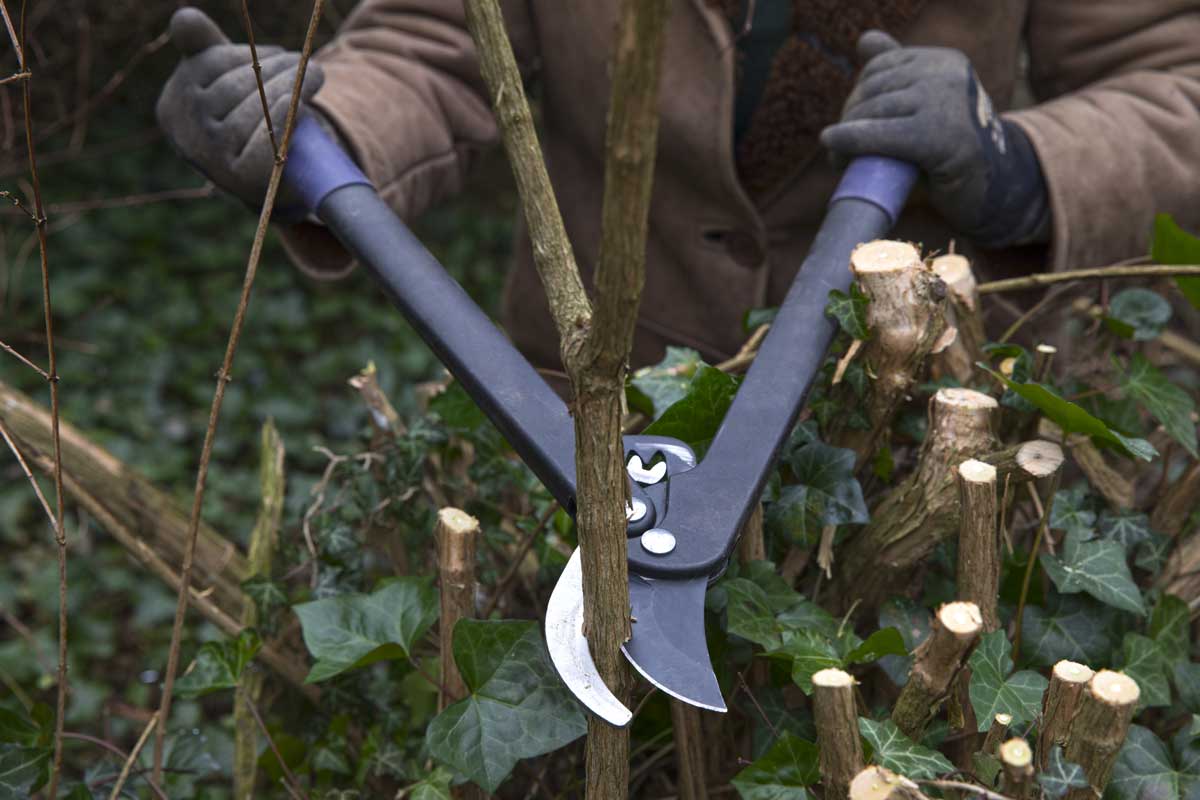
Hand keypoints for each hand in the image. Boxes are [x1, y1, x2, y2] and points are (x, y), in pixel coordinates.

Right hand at [155, 7, 324, 207]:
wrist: (271, 177)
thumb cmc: (245, 118)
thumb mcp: (220, 81)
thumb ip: (202, 48)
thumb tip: (185, 19)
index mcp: (171, 107)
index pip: (208, 64)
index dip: (248, 54)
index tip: (278, 53)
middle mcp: (186, 135)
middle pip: (234, 87)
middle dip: (275, 69)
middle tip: (303, 63)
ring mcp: (212, 160)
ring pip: (255, 110)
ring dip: (290, 86)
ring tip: (314, 75)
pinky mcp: (242, 179)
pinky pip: (265, 142)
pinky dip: (285, 118)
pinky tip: (301, 103)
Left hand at [821, 31, 1049, 247]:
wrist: (990, 189)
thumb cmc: (949, 150)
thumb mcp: (922, 106)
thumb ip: (897, 74)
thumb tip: (865, 40)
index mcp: (944, 61)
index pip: (880, 66)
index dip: (857, 96)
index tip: (847, 123)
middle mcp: (947, 74)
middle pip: (873, 89)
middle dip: (849, 119)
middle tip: (837, 148)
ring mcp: (946, 102)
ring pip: (873, 112)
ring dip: (845, 139)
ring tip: (838, 160)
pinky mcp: (940, 137)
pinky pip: (882, 135)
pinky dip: (852, 144)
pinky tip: (834, 153)